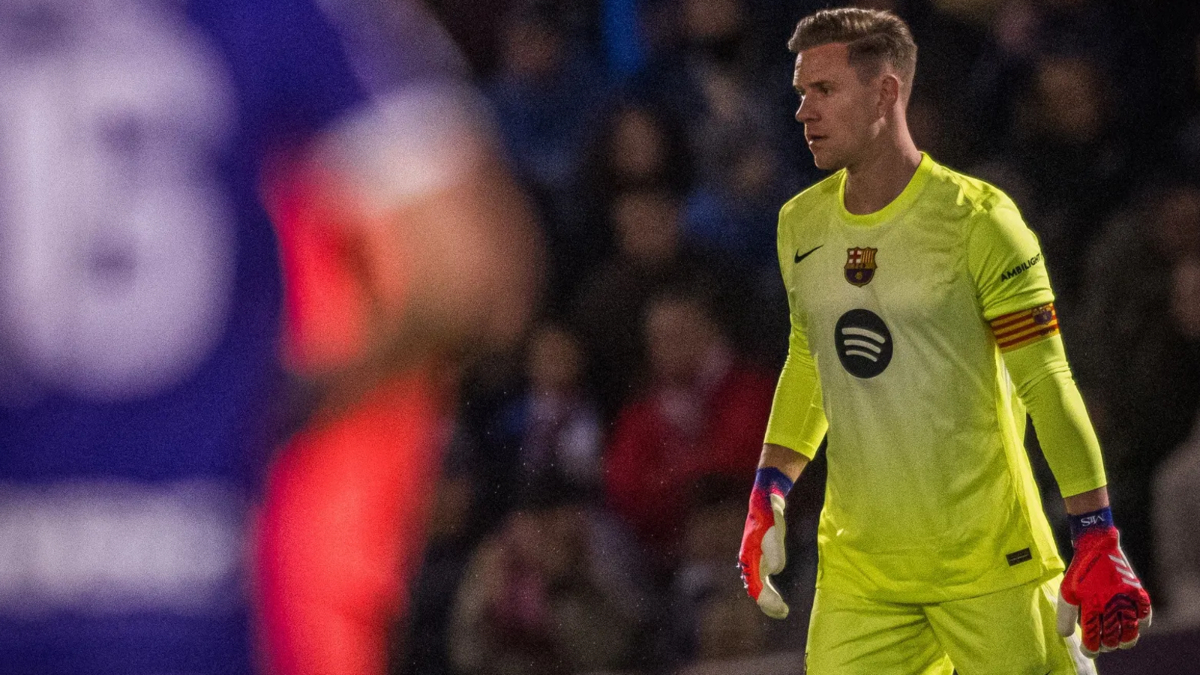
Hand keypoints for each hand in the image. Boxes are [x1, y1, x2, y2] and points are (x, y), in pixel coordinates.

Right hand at [738, 468, 791, 618]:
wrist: (765, 501)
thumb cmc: (769, 512)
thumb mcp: (774, 525)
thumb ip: (775, 547)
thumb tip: (775, 569)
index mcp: (750, 556)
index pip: (756, 585)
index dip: (767, 600)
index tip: (780, 608)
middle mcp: (749, 561)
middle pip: (755, 589)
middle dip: (768, 604)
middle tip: (784, 613)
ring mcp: (754, 560)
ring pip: (758, 587)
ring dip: (769, 601)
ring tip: (782, 611)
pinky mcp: (762, 558)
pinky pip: (763, 581)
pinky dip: (770, 592)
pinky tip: (778, 599)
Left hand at [1056, 523, 1151, 656]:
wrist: (1096, 545)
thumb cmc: (1080, 571)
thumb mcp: (1066, 591)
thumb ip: (1065, 615)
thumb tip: (1065, 636)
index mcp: (1090, 605)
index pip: (1092, 637)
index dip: (1090, 649)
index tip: (1088, 651)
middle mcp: (1109, 604)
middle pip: (1113, 637)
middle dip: (1108, 645)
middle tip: (1104, 645)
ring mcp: (1125, 598)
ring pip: (1132, 631)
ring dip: (1126, 640)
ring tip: (1120, 642)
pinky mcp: (1136, 591)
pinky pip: (1145, 613)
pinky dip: (1142, 622)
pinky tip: (1137, 625)